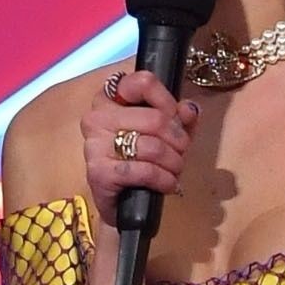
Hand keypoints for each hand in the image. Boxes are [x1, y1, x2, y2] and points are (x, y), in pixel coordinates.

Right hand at [81, 69, 200, 229]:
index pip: (143, 82)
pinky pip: (144, 171)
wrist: (123, 202)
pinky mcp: (98, 172)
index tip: (175, 118)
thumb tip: (189, 109)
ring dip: (174, 162)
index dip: (167, 101)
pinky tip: (167, 184)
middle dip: (178, 140)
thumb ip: (179, 118)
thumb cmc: (142, 161)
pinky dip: (164, 179)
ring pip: (152, 146)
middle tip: (181, 153)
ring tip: (175, 170)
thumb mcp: (166, 134)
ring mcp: (94, 145)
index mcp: (110, 98)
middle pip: (155, 119)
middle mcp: (97, 117)